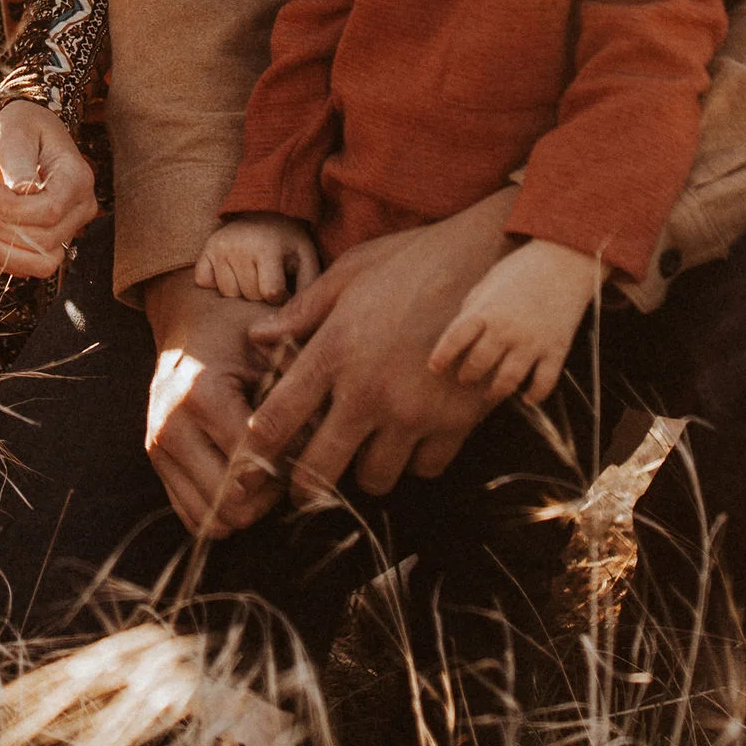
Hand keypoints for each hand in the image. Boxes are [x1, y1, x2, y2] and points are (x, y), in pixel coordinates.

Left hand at [0, 98, 97, 280]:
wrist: (22, 135)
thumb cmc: (19, 128)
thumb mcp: (13, 136)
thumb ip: (18, 165)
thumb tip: (21, 192)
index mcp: (77, 177)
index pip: (50, 211)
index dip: (14, 209)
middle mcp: (81, 206)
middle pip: (46, 240)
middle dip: (5, 228)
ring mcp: (70, 227)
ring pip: (45, 263)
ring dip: (7, 252)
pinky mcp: (53, 241)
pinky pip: (34, 268)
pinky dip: (7, 259)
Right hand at [140, 268, 283, 536]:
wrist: (191, 322)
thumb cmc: (241, 333)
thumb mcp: (275, 350)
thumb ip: (299, 396)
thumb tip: (319, 447)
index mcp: (202, 395)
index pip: (253, 465)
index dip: (289, 464)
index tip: (305, 443)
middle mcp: (172, 427)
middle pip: (233, 503)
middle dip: (269, 493)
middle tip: (288, 463)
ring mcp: (158, 448)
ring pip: (213, 520)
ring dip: (248, 506)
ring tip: (266, 471)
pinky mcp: (156, 463)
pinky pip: (193, 516)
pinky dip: (223, 509)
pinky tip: (243, 478)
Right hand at [193, 214, 320, 304]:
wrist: (265, 212)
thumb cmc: (289, 244)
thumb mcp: (306, 259)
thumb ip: (307, 288)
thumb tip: (296, 317)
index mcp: (267, 248)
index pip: (270, 293)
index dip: (280, 298)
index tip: (285, 289)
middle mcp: (239, 247)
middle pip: (248, 296)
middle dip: (261, 296)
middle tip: (268, 279)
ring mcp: (219, 248)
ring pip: (227, 294)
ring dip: (240, 293)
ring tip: (252, 275)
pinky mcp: (205, 250)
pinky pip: (203, 283)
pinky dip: (216, 284)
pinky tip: (232, 273)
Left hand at [245, 198, 516, 503]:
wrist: (491, 259)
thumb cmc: (413, 260)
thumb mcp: (350, 273)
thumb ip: (303, 312)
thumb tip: (257, 337)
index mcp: (335, 351)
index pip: (279, 418)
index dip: (259, 448)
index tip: (254, 461)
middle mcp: (369, 390)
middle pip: (321, 468)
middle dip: (307, 485)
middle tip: (303, 486)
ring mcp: (414, 411)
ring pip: (376, 477)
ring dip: (365, 469)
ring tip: (364, 450)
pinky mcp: (456, 422)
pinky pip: (425, 468)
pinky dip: (414, 460)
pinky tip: (410, 438)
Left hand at [428, 237, 600, 403]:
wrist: (564, 260)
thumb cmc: (522, 270)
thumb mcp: (489, 283)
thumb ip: (473, 308)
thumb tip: (459, 333)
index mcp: (486, 309)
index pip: (455, 337)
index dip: (442, 355)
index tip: (434, 367)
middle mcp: (506, 328)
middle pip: (479, 363)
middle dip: (468, 375)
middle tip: (465, 379)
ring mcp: (532, 341)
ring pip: (508, 380)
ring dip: (495, 392)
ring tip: (489, 394)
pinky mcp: (556, 349)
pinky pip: (543, 382)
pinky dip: (534, 395)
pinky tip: (526, 397)